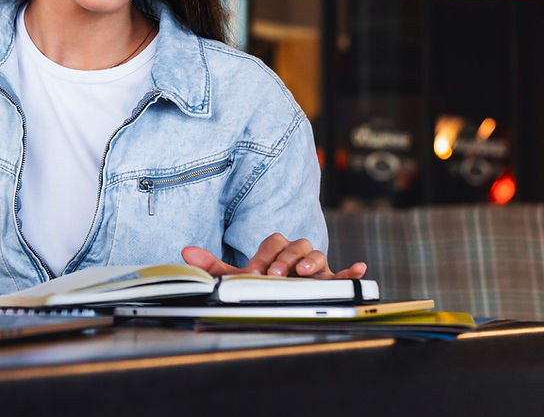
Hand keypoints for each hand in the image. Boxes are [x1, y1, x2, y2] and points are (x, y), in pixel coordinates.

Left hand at [181, 233, 365, 278]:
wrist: (280, 300)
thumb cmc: (261, 286)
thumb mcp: (239, 278)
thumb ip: (215, 266)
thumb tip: (185, 252)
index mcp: (276, 251)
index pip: (272, 243)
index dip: (263, 256)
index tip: (253, 273)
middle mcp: (297, 256)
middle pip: (296, 244)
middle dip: (285, 259)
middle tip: (273, 276)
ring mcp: (317, 268)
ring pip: (318, 254)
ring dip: (312, 261)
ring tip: (303, 274)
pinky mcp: (333, 282)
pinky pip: (346, 274)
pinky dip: (353, 271)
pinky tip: (359, 269)